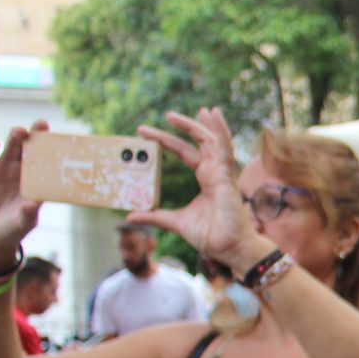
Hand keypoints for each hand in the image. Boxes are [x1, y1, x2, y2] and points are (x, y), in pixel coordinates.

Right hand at [0, 122, 47, 267]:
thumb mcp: (22, 223)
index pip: (40, 158)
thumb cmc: (13, 228)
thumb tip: (34, 204)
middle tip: (35, 127)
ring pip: (1, 149)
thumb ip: (27, 214)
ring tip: (13, 136)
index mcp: (31, 179)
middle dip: (27, 135)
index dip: (46, 144)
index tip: (51, 133)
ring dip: (6, 140)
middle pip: (21, 147)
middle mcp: (14, 170)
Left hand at [132, 108, 266, 271]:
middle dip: (185, 127)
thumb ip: (155, 216)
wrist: (228, 248)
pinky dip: (219, 130)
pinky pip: (223, 148)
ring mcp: (222, 173)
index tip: (147, 133)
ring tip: (198, 109)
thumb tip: (130, 217)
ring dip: (202, 124)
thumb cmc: (211, 236)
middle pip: (199, 143)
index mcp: (206, 181)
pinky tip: (213, 115)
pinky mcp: (226, 176)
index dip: (168, 142)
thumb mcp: (175, 223)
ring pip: (213, 141)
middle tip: (167, 114)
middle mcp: (214, 173)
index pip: (186, 154)